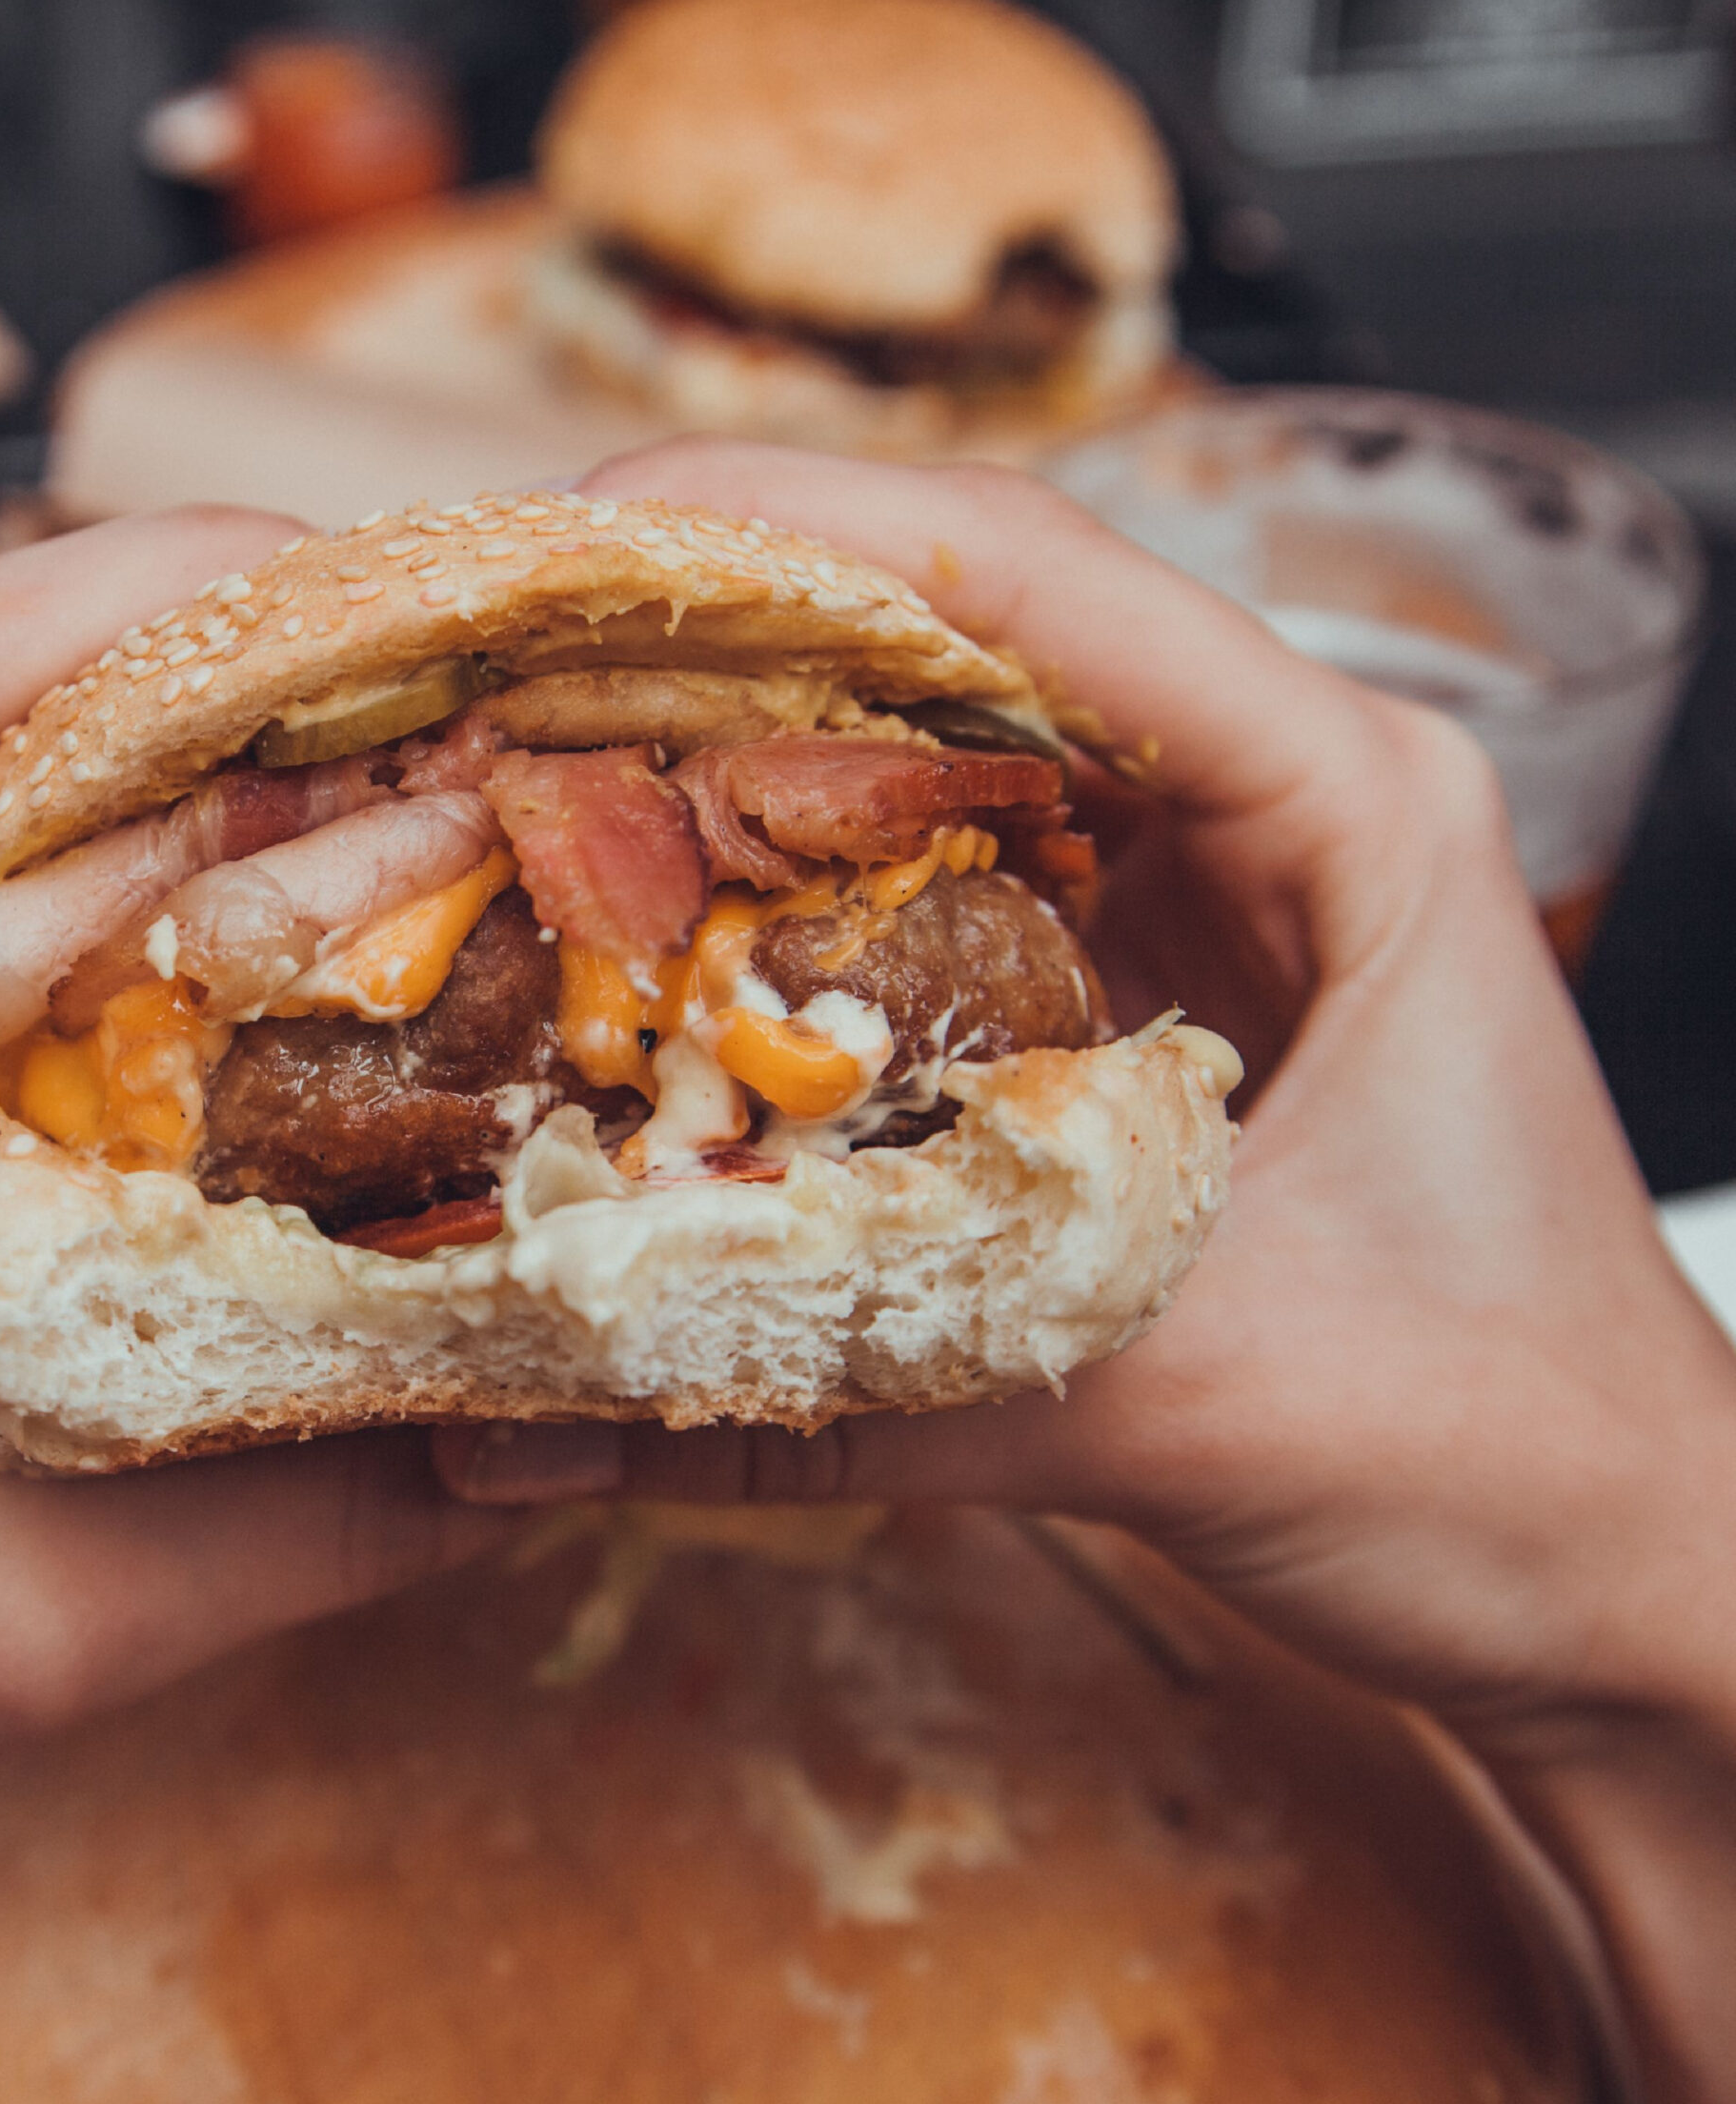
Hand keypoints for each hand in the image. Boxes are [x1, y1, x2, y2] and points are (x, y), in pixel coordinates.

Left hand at [0, 514, 502, 2103]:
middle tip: (397, 654)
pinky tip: (161, 870)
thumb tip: (566, 1414)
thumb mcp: (45, 1606)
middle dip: (157, 641)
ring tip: (313, 733)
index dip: (163, 602)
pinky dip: (6, 839)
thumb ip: (329, 1503)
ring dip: (89, 729)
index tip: (375, 586)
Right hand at [437, 442, 1735, 2103]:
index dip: (800, 527)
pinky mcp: (1131, 1008)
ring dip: (737, 760)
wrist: (1605, 1580)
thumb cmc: (1512, 1454)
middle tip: (498, 651)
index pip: (1046, 586)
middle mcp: (1263, 812)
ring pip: (933, 764)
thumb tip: (542, 1416)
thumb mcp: (1186, 1396)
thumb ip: (860, 1392)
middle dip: (723, 630)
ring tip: (528, 764)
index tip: (590, 523)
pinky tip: (643, 935)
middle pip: (962, 640)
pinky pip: (928, 909)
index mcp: (1346, 806)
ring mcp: (1194, 905)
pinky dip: (783, 910)